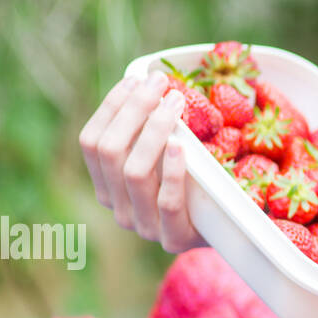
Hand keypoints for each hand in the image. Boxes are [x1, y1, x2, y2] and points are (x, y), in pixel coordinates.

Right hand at [78, 71, 205, 252]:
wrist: (225, 230)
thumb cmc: (195, 183)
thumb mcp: (167, 157)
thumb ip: (152, 132)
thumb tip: (150, 83)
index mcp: (107, 185)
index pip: (91, 143)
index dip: (111, 107)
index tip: (136, 79)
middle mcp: (117, 207)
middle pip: (110, 152)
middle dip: (133, 110)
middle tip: (160, 82)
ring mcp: (143, 226)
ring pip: (134, 172)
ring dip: (154, 130)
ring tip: (176, 102)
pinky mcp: (173, 238)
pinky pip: (167, 202)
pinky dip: (173, 170)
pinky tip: (182, 144)